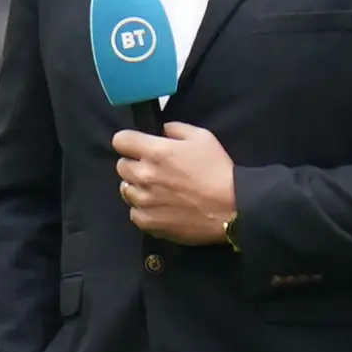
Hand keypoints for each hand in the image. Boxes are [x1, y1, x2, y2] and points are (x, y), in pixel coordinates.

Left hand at [113, 123, 237, 243]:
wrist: (231, 208)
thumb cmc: (218, 170)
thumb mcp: (202, 137)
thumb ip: (176, 129)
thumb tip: (161, 130)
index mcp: (155, 152)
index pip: (120, 140)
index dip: (128, 141)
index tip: (137, 146)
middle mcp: (144, 175)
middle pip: (121, 166)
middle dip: (134, 164)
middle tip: (153, 169)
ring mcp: (144, 201)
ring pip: (126, 190)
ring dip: (137, 187)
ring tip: (157, 190)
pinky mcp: (148, 222)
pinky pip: (134, 212)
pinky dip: (143, 209)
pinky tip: (159, 207)